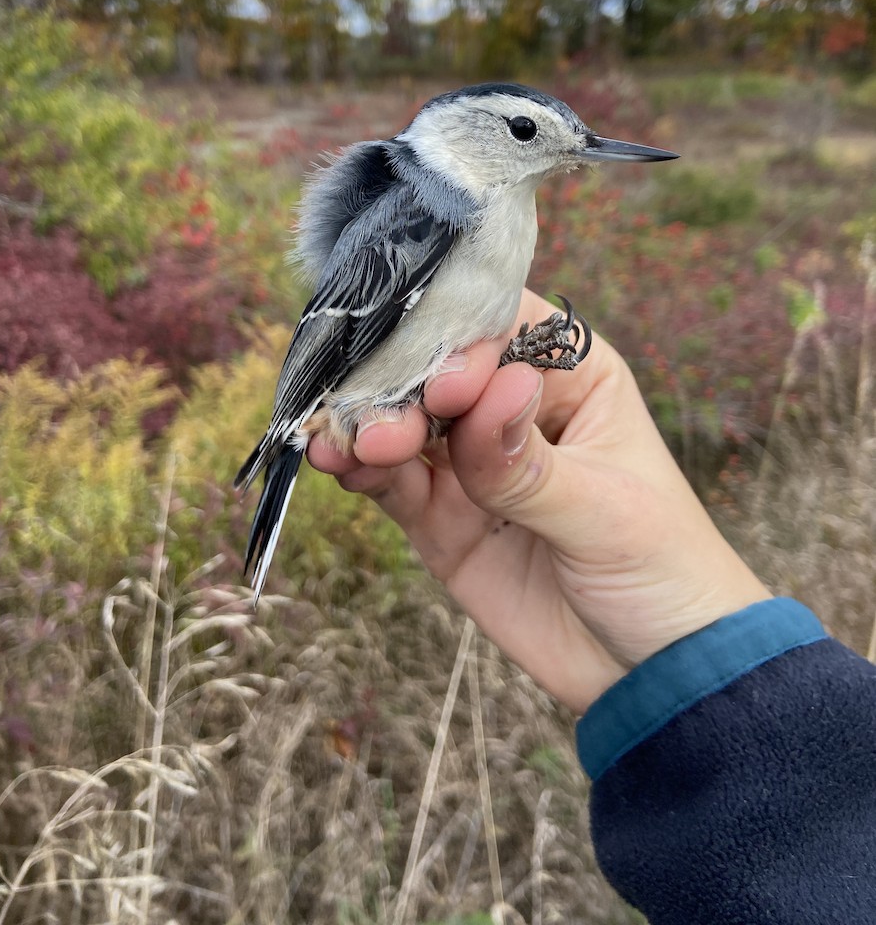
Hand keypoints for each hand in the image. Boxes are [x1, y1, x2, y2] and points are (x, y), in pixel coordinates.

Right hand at [309, 290, 769, 713]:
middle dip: (402, 389)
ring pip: (404, 422)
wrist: (650, 671)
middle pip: (438, 370)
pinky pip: (390, 481)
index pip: (503, 331)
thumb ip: (531, 463)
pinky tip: (341, 466)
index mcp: (571, 377)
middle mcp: (511, 406)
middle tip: (382, 430)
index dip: (464, 344)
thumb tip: (496, 389)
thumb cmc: (661, 569)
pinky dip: (360, 470)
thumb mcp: (605, 513)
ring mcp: (471, 461)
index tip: (446, 386)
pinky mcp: (440, 515)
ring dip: (369, 426)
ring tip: (345, 447)